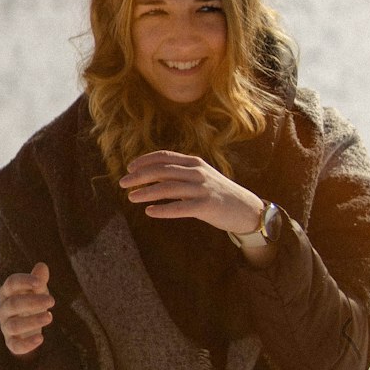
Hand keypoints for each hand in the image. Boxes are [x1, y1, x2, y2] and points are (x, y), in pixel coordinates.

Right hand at [0, 263, 54, 355]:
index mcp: (7, 292)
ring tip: (50, 316)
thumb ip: (39, 280)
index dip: (24, 281)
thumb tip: (42, 266)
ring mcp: (6, 327)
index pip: (11, 283)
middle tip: (52, 301)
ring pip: (13, 325)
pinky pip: (15, 345)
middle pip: (13, 304)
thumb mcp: (37, 290)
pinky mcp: (11, 343)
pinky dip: (27, 344)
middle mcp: (3, 309)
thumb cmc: (31, 302)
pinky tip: (41, 339)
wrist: (26, 328)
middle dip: (32, 302)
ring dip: (32, 321)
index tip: (40, 282)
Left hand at [120, 150, 263, 235]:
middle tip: (122, 183)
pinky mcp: (207, 206)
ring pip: (168, 188)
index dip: (145, 161)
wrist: (246, 209)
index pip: (165, 157)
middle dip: (140, 176)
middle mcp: (198, 172)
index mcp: (195, 163)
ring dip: (147, 192)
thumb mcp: (201, 178)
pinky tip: (150, 212)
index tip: (129, 167)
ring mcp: (203, 188)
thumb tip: (153, 176)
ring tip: (131, 198)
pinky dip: (163, 209)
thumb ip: (180, 175)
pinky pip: (180, 207)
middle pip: (163, 170)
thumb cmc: (219, 194)